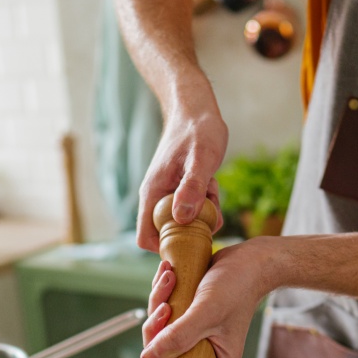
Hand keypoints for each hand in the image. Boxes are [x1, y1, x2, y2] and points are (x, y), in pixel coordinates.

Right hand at [136, 106, 227, 252]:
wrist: (196, 109)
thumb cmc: (198, 130)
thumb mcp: (201, 158)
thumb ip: (192, 188)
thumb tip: (182, 219)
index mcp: (153, 193)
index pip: (146, 237)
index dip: (165, 248)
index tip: (191, 241)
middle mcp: (156, 197)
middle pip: (170, 234)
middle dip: (193, 228)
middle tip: (210, 205)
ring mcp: (169, 194)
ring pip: (186, 222)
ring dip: (204, 213)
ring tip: (211, 187)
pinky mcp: (181, 191)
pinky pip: (194, 209)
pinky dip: (207, 202)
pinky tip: (212, 183)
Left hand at [141, 239, 271, 357]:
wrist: (248, 260)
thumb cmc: (237, 288)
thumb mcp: (206, 313)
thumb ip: (178, 337)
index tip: (161, 337)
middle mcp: (204, 351)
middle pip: (163, 351)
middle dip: (157, 323)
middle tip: (165, 305)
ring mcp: (194, 333)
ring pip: (160, 327)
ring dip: (159, 298)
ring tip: (170, 278)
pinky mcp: (187, 315)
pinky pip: (163, 309)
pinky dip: (162, 290)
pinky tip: (169, 272)